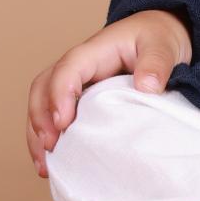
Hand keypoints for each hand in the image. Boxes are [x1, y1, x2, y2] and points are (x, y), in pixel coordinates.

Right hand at [24, 10, 192, 178]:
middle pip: (43, 87)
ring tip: (44, 165)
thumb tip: (146, 86)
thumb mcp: (162, 45)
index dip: (60, 94)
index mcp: (95, 51)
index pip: (68, 69)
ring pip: (41, 103)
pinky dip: (46, 138)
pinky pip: (53, 115)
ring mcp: (75, 83)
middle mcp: (78, 67)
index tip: (63, 122)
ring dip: (37, 133)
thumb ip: (156, 63)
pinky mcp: (78, 99)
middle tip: (50, 147)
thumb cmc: (156, 38)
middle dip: (41, 118)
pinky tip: (50, 163)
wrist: (159, 35)